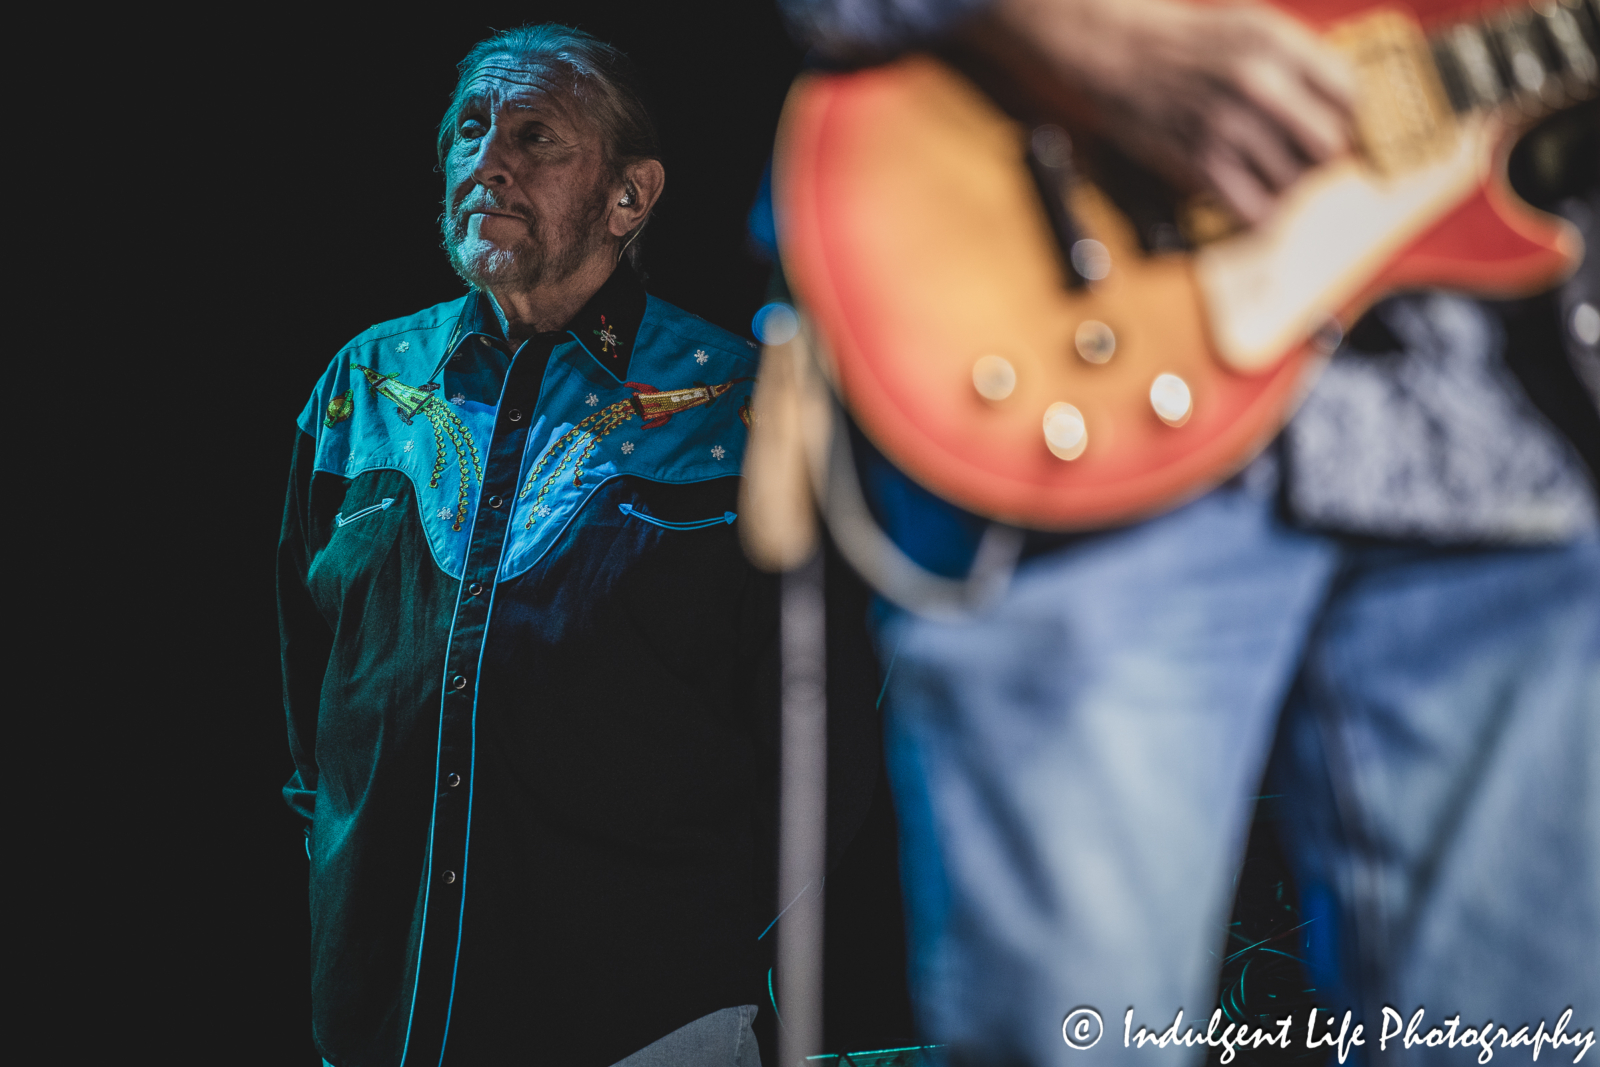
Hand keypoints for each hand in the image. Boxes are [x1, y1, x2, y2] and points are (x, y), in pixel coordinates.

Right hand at [969, 0, 1355, 224]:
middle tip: (1297, 156)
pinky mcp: (1198, 162)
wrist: (1112, 54)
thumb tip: (1342, 106)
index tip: (1328, 128)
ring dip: (1283, 186)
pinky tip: (1244, 196)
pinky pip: (1255, 210)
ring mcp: (1228, 125)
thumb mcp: (1247, 27)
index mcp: (1276, 42)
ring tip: (1262, 172)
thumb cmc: (1179, 44)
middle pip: (1328, 146)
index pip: (1349, 95)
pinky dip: (1256, 212)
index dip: (1343, 118)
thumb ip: (1296, 60)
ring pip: (1293, 183)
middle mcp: (1258, 82)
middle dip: (1317, 158)